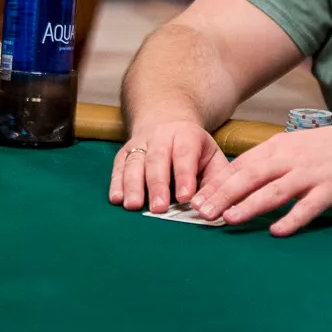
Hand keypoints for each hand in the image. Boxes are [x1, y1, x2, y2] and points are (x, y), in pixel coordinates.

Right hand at [109, 119, 227, 213]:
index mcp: (187, 134)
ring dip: (133, 186)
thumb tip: (213, 204)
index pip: (185, 154)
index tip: (185, 197)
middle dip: (158, 185)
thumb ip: (215, 178)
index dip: (185, 175)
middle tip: (159, 208)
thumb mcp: (212, 156)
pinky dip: (116, 184)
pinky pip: (118, 167)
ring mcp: (139, 143)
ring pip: (135, 163)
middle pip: (157, 160)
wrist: (169, 123)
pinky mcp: (123, 154)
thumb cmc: (195, 150)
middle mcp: (161, 136)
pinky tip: (117, 199)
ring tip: (133, 206)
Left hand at [190, 119, 331, 235]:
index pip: (241, 166)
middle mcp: (292, 159)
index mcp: (280, 146)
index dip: (217, 184)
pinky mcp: (331, 190)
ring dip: (250, 205)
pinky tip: (276, 231)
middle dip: (224, 195)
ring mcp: (311, 174)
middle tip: (202, 213)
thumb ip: (272, 160)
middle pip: (251, 177)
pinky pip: (308, 207)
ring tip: (229, 219)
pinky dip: (291, 219)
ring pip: (274, 191)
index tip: (196, 200)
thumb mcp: (298, 145)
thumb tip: (240, 179)